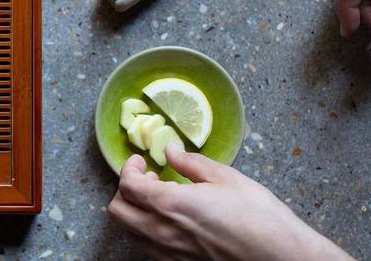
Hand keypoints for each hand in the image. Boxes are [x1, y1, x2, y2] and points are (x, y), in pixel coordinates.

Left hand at [107, 144, 353, 259]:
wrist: (282, 257)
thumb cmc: (259, 217)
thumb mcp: (226, 178)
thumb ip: (191, 163)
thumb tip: (171, 151)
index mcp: (170, 204)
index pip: (127, 185)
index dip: (130, 169)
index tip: (141, 161)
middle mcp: (162, 232)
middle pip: (117, 210)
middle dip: (125, 190)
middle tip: (149, 178)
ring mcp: (168, 253)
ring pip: (129, 231)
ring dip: (135, 211)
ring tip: (160, 199)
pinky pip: (147, 248)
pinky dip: (147, 230)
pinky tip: (172, 221)